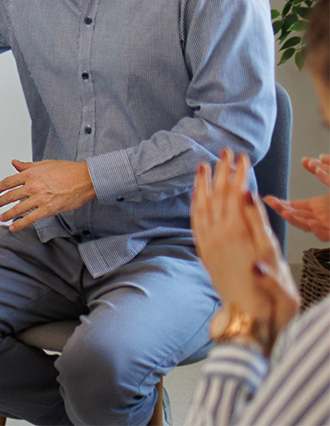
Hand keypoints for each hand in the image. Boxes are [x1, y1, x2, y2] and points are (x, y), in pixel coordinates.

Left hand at [0, 159, 95, 231]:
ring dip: (7, 214)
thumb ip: (27, 165)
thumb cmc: (67, 170)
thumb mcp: (44, 164)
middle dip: (0, 201)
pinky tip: (13, 227)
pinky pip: (30, 219)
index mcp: (30, 174)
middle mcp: (32, 186)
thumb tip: (15, 163)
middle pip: (10, 195)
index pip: (8, 182)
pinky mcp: (48, 209)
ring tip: (1, 217)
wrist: (84, 179)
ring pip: (18, 208)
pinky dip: (20, 224)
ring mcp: (39, 198)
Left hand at [192, 149, 298, 344]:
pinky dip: (195, 203)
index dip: (239, 175)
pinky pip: (195, 221)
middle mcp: (221, 236)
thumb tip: (247, 197)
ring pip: (204, 205)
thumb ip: (258, 227)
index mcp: (239, 234)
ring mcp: (210, 243)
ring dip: (206, 183)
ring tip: (206, 163)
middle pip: (220, 196)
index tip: (241, 157)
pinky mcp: (204, 251)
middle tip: (226, 150)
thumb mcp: (275, 265)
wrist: (247, 320)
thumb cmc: (270, 296)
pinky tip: (196, 192)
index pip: (237, 196)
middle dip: (223, 171)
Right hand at [264, 153, 329, 241]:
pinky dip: (318, 228)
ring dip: (297, 219)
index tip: (268, 198)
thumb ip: (325, 172)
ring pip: (308, 226)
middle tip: (272, 202)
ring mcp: (329, 226)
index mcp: (318, 207)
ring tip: (285, 211)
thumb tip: (310, 160)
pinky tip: (311, 221)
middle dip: (284, 209)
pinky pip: (325, 233)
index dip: (281, 204)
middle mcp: (321, 218)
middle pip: (297, 216)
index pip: (295, 207)